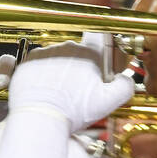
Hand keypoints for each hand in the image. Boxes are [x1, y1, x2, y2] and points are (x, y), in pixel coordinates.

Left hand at [8, 39, 133, 134]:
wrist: (40, 117)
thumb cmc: (74, 111)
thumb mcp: (109, 102)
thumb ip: (125, 86)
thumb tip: (126, 78)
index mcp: (90, 53)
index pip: (100, 39)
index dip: (100, 53)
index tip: (97, 67)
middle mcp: (68, 47)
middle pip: (78, 53)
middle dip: (79, 67)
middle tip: (77, 89)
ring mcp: (46, 51)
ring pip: (58, 58)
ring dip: (60, 70)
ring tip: (59, 92)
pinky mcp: (29, 60)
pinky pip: (40, 63)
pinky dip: (42, 73)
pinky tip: (45, 90)